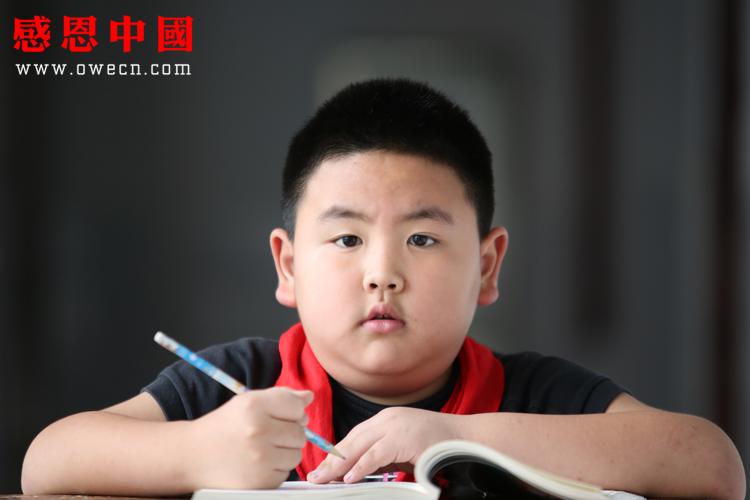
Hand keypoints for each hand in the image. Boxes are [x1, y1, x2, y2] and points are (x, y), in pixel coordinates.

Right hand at [186, 387, 311, 488]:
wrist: (192, 456)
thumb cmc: (224, 426)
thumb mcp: (247, 402)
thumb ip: (281, 397)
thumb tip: (309, 397)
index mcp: (254, 405)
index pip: (297, 406)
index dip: (293, 411)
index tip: (279, 415)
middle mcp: (258, 431)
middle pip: (300, 432)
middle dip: (289, 432)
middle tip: (267, 433)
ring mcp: (260, 459)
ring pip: (296, 454)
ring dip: (285, 451)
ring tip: (263, 448)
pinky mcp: (260, 481)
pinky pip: (286, 473)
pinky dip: (276, 468)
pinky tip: (258, 463)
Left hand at [307, 407, 461, 483]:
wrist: (465, 439)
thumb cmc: (437, 446)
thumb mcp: (403, 450)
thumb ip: (382, 456)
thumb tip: (358, 471)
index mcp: (386, 420)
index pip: (354, 437)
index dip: (336, 454)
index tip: (322, 469)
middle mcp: (387, 419)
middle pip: (351, 440)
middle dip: (332, 460)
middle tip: (315, 477)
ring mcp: (395, 426)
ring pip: (359, 446)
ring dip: (340, 465)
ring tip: (325, 480)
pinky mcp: (403, 438)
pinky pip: (376, 454)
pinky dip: (361, 466)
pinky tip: (350, 478)